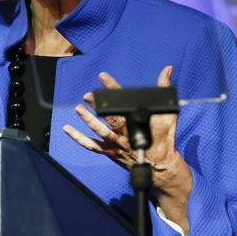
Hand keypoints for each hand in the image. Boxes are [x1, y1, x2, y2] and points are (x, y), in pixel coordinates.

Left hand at [62, 65, 192, 231]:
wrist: (161, 165)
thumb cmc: (164, 137)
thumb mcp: (169, 113)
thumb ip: (165, 89)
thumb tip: (168, 69)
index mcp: (139, 123)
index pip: (124, 102)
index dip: (112, 88)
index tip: (102, 76)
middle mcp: (126, 135)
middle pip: (110, 119)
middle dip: (98, 107)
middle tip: (88, 96)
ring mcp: (117, 145)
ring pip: (100, 132)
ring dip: (88, 121)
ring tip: (78, 109)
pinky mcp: (111, 153)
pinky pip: (92, 146)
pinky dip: (78, 138)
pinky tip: (67, 129)